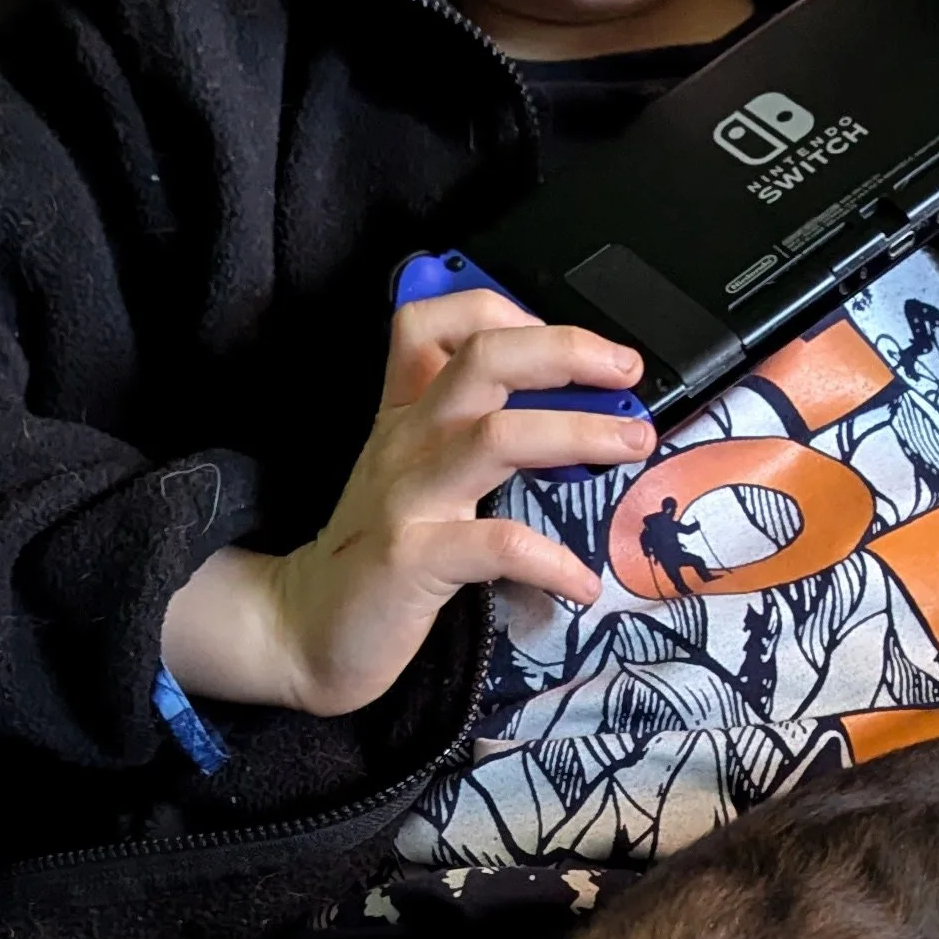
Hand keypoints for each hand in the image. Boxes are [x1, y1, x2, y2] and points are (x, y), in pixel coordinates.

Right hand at [159, 287, 649, 718]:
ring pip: (496, 435)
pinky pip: (496, 545)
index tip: (573, 345)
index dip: (509, 311)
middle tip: (627, 372)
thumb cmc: (377, 552)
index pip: (437, 322)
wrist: (305, 627)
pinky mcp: (412, 558)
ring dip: (577, 433)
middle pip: (482, 359)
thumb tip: (567, 414)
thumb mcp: (412, 474)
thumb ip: (468, 436)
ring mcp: (407, 496)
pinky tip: (583, 581)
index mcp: (406, 413)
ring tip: (632, 444)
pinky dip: (551, 561)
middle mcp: (406, 440)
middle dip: (565, 352)